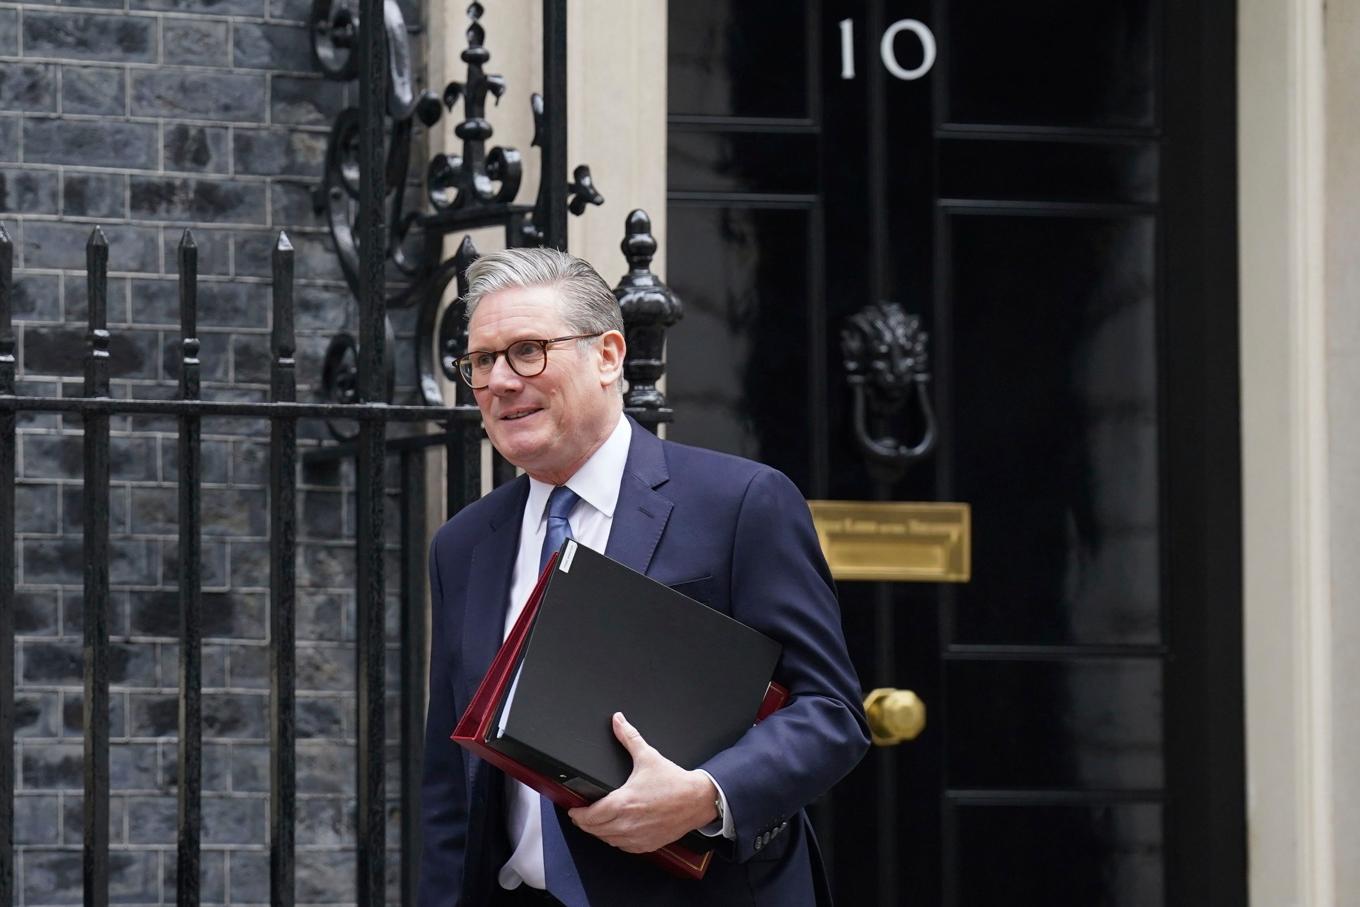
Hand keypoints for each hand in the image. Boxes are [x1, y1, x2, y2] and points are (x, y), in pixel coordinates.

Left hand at [567, 712, 718, 852]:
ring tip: (595, 823)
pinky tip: (615, 832)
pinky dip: (615, 840)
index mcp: (624, 802)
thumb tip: (618, 721)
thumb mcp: (648, 756)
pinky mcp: (647, 844)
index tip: (573, 810)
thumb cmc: (674, 782)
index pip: (590, 816)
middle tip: (580, 816)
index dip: (577, 814)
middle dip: (584, 823)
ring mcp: (637, 836)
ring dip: (599, 832)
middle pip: (595, 830)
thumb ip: (629, 737)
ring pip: (607, 840)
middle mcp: (628, 823)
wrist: (697, 799)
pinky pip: (623, 847)